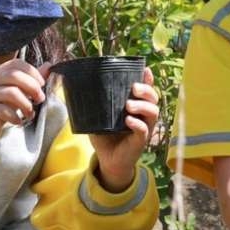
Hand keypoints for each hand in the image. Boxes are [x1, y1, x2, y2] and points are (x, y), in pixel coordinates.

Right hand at [0, 58, 47, 155]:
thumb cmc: (2, 107)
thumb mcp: (19, 92)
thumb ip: (32, 80)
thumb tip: (49, 65)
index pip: (16, 63)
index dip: (33, 72)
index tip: (42, 84)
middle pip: (14, 75)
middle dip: (32, 87)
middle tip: (40, 99)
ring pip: (10, 92)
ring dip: (26, 104)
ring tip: (30, 114)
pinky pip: (1, 109)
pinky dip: (14, 116)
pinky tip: (18, 121)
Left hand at [89, 68, 160, 193]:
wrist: (108, 160)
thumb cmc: (105, 137)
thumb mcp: (98, 118)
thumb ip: (95, 105)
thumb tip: (76, 89)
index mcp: (136, 107)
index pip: (146, 91)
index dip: (148, 79)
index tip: (144, 70)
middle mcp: (144, 116)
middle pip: (154, 98)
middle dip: (146, 90)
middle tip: (133, 88)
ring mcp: (145, 128)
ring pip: (153, 112)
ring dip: (142, 106)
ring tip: (128, 105)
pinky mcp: (141, 140)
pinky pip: (144, 129)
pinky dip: (137, 124)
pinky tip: (128, 120)